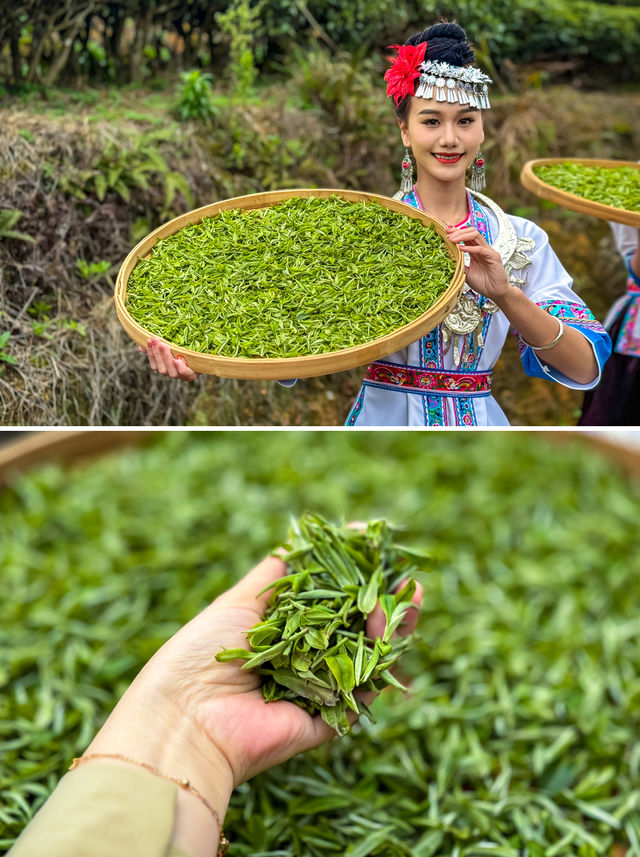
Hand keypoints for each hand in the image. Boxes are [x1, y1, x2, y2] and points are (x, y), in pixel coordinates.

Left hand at [84, 555, 421, 792]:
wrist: (184, 716)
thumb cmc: (199, 653)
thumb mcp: (238, 601)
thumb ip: (274, 575)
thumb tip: (297, 542)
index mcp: (284, 631)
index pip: (330, 598)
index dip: (354, 572)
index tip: (371, 540)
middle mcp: (305, 659)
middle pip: (356, 625)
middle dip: (384, 598)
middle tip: (405, 574)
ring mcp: (318, 689)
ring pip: (368, 655)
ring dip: (392, 625)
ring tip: (408, 597)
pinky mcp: (327, 719)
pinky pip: (363, 693)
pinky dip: (384, 665)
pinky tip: (392, 633)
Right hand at [138, 337, 198, 380]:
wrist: (206, 354)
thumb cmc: (184, 348)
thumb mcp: (169, 346)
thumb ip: (155, 347)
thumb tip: (139, 347)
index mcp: (166, 368)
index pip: (154, 364)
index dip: (150, 354)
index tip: (148, 341)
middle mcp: (173, 374)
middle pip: (161, 368)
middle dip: (157, 354)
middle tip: (155, 340)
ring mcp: (183, 376)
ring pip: (171, 372)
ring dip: (167, 358)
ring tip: (164, 345)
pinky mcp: (193, 375)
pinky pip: (186, 374)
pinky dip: (181, 368)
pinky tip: (178, 360)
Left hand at [446, 225, 510, 299]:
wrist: (494, 292)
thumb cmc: (482, 283)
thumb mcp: (466, 273)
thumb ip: (459, 264)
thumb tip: (448, 259)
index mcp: (475, 251)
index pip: (466, 236)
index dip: (457, 232)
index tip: (446, 232)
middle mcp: (482, 249)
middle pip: (471, 232)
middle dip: (459, 231)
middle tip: (448, 234)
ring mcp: (488, 251)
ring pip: (476, 236)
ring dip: (463, 236)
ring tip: (452, 239)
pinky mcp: (493, 257)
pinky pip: (481, 249)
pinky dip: (470, 247)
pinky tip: (461, 248)